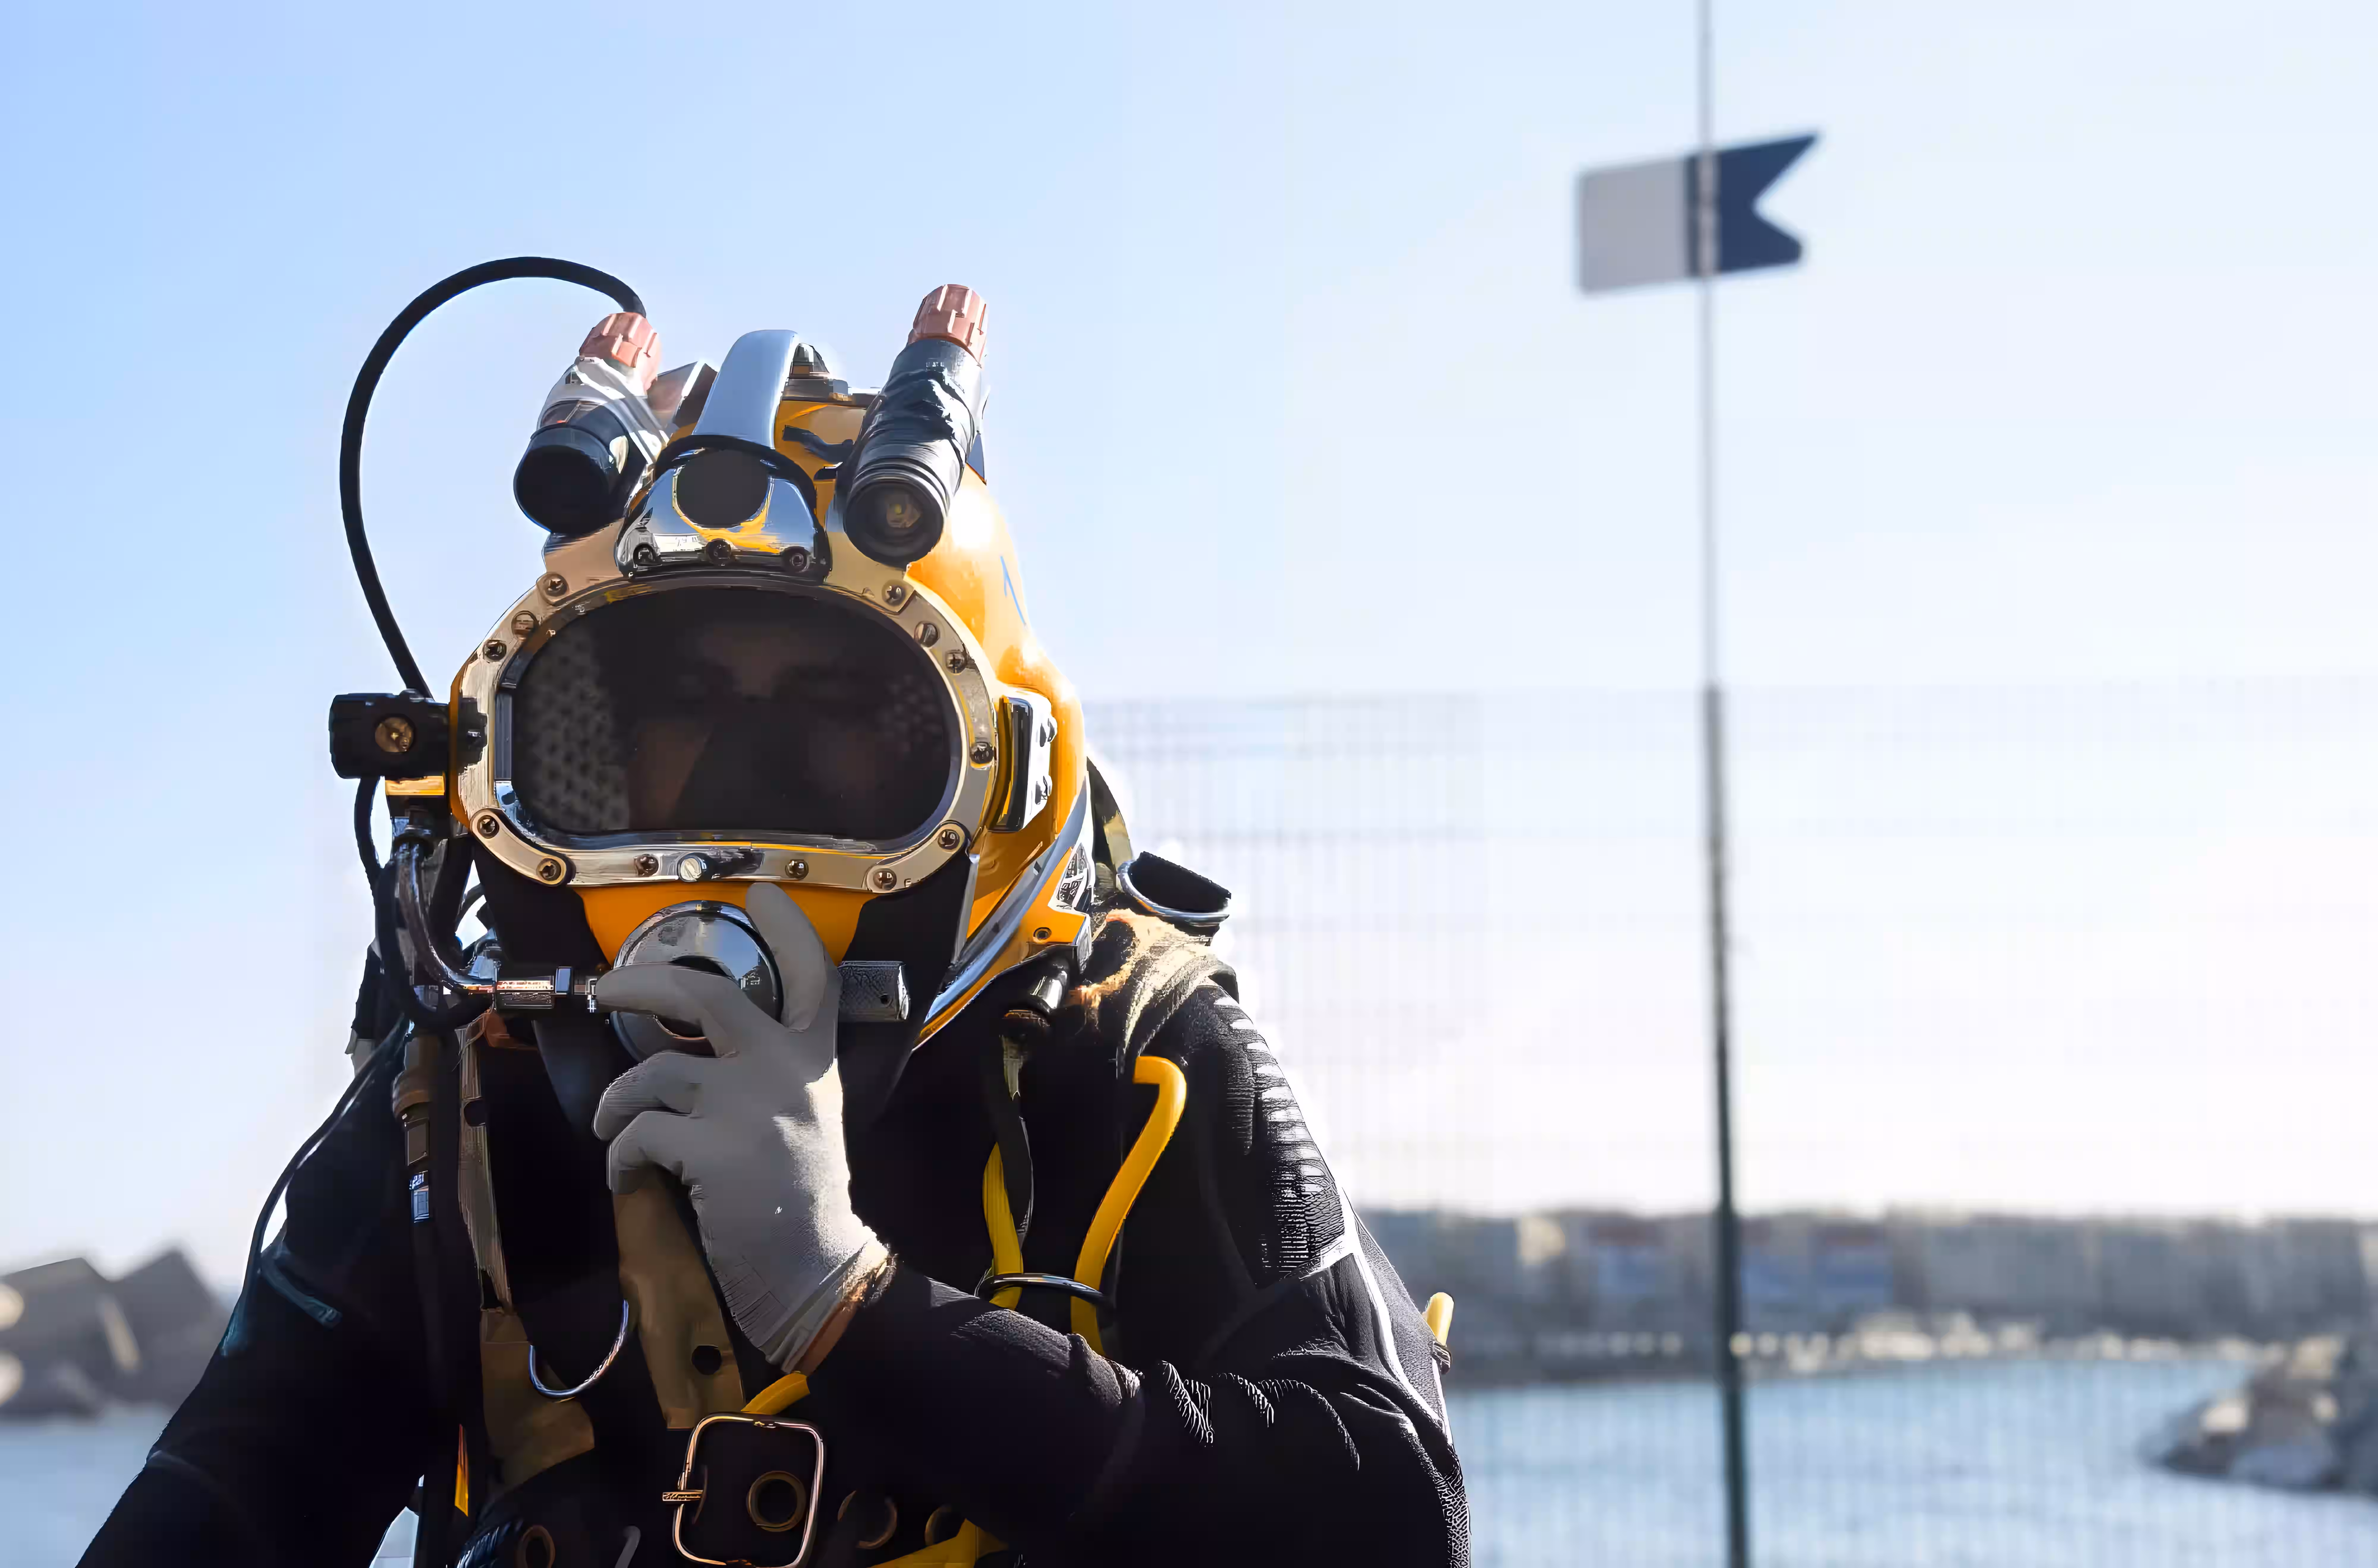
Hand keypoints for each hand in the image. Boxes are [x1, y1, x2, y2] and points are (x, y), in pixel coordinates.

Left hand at [592, 884, 880, 1367]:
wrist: (812, 1267)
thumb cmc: (802, 1197)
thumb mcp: (809, 1114)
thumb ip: (773, 1073)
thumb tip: (704, 1050)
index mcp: (814, 1059)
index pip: (812, 975)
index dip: (789, 928)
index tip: (763, 894)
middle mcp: (784, 1070)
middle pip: (707, 996)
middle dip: (642, 984)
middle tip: (607, 989)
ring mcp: (748, 1105)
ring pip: (653, 1072)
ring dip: (617, 1103)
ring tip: (613, 1128)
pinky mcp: (712, 1148)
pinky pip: (637, 1134)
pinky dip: (620, 1157)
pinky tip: (629, 1177)